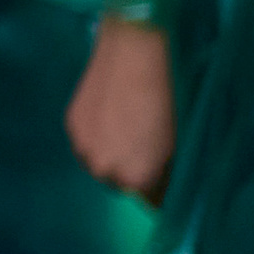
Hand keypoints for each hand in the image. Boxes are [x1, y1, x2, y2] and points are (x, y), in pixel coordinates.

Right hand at [66, 16, 174, 203]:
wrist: (137, 50)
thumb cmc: (171, 96)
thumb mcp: (182, 142)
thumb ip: (173, 173)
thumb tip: (168, 184)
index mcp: (136, 178)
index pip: (153, 203)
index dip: (164, 188)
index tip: (171, 174)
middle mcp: (104, 169)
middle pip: (122, 184)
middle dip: (136, 171)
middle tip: (151, 146)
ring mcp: (83, 146)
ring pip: (102, 162)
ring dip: (115, 153)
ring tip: (130, 125)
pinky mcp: (71, 123)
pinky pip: (89, 141)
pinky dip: (101, 134)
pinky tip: (114, 111)